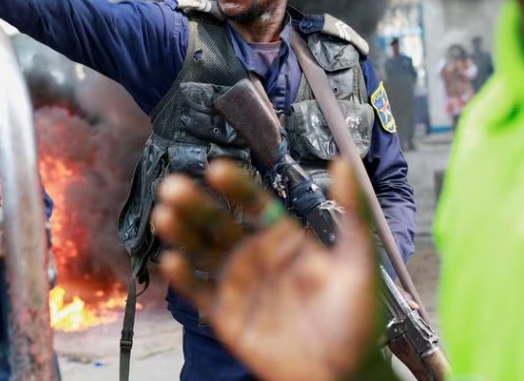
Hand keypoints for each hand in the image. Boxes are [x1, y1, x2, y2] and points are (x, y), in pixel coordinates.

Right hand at [153, 159, 377, 380]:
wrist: (348, 374)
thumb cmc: (358, 321)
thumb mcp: (360, 261)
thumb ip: (352, 212)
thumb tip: (344, 164)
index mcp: (284, 238)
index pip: (254, 203)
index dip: (235, 185)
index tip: (216, 169)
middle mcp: (256, 256)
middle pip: (220, 223)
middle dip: (196, 204)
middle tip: (174, 186)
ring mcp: (239, 285)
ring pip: (203, 252)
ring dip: (182, 233)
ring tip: (164, 214)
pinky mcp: (227, 316)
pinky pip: (200, 292)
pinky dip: (183, 277)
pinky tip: (172, 260)